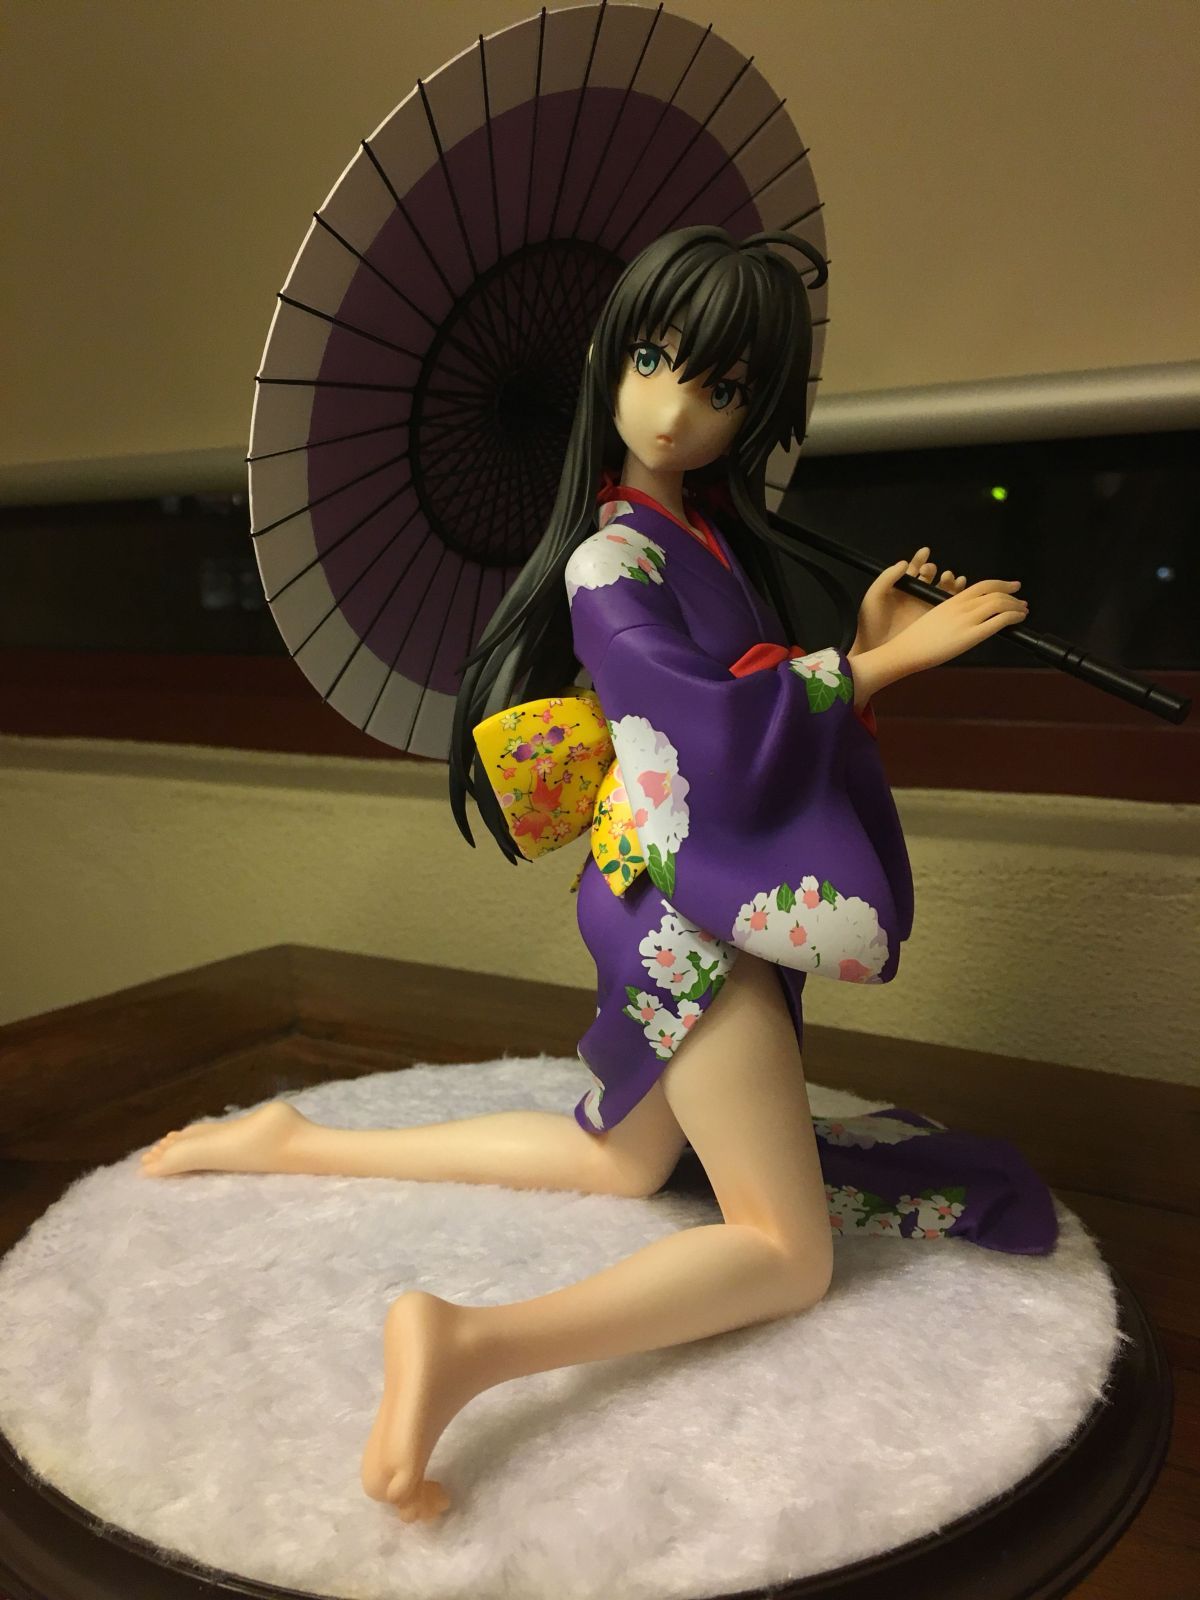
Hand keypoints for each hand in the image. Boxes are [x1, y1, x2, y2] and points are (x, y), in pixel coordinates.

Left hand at [851, 547, 966, 657]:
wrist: (875, 648)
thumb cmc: (871, 622)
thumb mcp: (874, 596)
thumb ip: (887, 577)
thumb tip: (904, 562)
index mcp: (901, 587)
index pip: (913, 569)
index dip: (920, 559)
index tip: (925, 552)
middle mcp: (915, 594)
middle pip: (930, 577)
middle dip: (933, 569)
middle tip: (931, 571)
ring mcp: (925, 606)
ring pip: (941, 588)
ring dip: (948, 580)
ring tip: (949, 578)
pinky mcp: (935, 619)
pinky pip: (948, 604)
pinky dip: (957, 594)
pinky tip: (960, 587)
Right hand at [851, 577, 1027, 706]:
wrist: (906, 650)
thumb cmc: (916, 639)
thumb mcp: (934, 617)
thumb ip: (952, 613)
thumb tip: (965, 617)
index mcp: (951, 600)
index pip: (982, 585)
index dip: (1001, 584)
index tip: (1011, 586)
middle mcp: (961, 606)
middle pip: (994, 593)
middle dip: (1012, 595)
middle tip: (1021, 601)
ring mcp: (966, 620)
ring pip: (999, 604)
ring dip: (1016, 606)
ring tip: (1022, 611)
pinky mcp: (971, 635)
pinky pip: (999, 620)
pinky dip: (1013, 617)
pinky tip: (1018, 619)